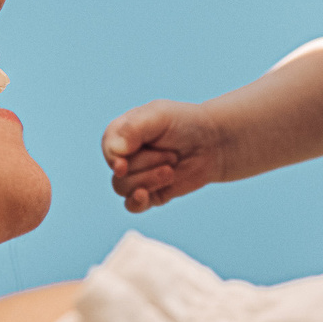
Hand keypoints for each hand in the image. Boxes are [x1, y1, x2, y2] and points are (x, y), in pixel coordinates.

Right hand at [101, 100, 224, 211]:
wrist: (213, 144)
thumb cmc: (186, 124)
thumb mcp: (160, 116)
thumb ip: (133, 129)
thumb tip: (116, 151)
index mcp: (123, 133)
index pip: (109, 147)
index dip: (113, 158)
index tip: (123, 165)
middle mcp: (125, 155)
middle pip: (119, 171)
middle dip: (147, 163)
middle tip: (171, 153)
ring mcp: (136, 176)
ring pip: (123, 188)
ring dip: (149, 179)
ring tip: (171, 169)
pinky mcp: (149, 194)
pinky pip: (132, 206)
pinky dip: (137, 202)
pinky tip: (146, 195)